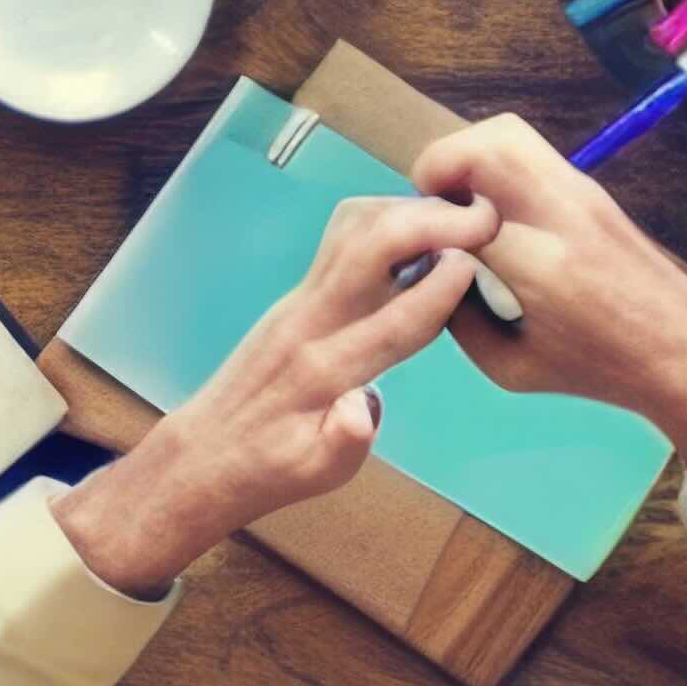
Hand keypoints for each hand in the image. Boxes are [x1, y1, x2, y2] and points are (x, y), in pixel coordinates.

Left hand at [51, 191, 495, 593]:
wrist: (204, 453)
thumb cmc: (270, 470)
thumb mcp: (316, 474)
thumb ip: (346, 441)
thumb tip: (367, 405)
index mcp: (323, 372)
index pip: (393, 321)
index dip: (439, 287)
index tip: (476, 258)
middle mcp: (309, 321)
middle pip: (368, 247)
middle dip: (426, 222)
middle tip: (481, 217)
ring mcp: (298, 300)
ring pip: (350, 230)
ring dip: (405, 211)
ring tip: (458, 214)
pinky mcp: (296, 295)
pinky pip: (342, 239)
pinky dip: (385, 220)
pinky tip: (418, 230)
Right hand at [396, 116, 686, 529]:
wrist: (682, 347)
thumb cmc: (595, 370)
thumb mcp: (510, 368)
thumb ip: (459, 318)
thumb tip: (428, 269)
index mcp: (542, 268)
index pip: (461, 217)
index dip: (425, 228)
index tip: (419, 251)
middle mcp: (562, 215)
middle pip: (486, 147)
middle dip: (439, 167)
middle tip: (430, 208)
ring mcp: (580, 191)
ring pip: (507, 133)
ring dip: (466, 156)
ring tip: (458, 202)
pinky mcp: (589, 185)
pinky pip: (527, 150)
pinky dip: (493, 163)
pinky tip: (492, 208)